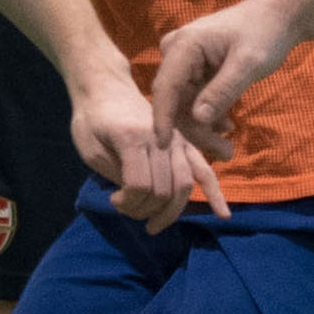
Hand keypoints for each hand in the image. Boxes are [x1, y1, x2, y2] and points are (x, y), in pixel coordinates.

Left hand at [68, 67, 222, 230]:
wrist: (106, 88)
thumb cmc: (91, 120)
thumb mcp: (90, 149)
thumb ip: (115, 174)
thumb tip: (135, 198)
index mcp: (132, 138)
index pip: (139, 185)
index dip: (127, 203)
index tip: (113, 200)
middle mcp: (160, 138)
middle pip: (164, 189)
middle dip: (145, 210)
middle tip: (127, 210)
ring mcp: (176, 140)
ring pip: (184, 184)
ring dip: (171, 211)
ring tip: (154, 225)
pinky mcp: (184, 142)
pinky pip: (204, 170)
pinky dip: (215, 193)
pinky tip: (223, 214)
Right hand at [150, 0, 298, 155]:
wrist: (278, 17)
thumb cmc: (266, 33)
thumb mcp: (249, 64)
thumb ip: (223, 90)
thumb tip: (197, 118)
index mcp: (184, 45)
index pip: (165, 88)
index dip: (162, 119)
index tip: (163, 147)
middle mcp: (177, 52)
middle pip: (176, 101)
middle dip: (196, 130)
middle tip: (226, 153)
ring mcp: (184, 61)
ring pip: (184, 105)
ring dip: (204, 127)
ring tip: (229, 147)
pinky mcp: (194, 70)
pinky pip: (194, 99)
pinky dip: (209, 115)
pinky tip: (227, 126)